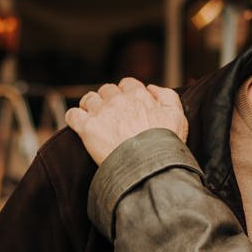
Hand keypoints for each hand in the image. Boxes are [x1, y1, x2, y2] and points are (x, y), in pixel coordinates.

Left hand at [67, 77, 188, 164]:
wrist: (149, 168)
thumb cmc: (165, 146)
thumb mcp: (178, 117)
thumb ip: (168, 96)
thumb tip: (151, 88)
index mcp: (139, 95)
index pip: (128, 84)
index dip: (127, 93)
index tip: (128, 105)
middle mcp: (118, 100)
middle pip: (107, 90)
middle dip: (108, 99)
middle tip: (111, 115)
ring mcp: (101, 113)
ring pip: (89, 99)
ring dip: (90, 106)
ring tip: (94, 119)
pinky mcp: (87, 128)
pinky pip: (72, 115)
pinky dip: (74, 118)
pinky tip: (79, 125)